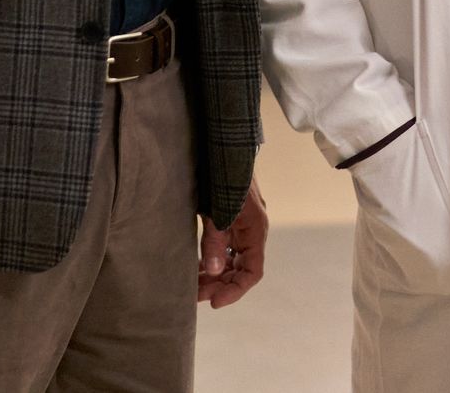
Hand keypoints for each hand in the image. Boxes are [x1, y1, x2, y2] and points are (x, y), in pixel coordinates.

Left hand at [198, 178, 267, 307]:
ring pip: (233, 260)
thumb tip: (213, 272)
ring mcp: (242, 226)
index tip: (214, 302)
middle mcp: (252, 231)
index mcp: (255, 230)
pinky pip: (226, 247)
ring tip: (193, 285)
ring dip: (216, 274)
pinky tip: (198, 266)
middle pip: (241, 269)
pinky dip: (214, 259)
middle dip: (221, 285)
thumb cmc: (224, 177)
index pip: (252, 271)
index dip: (235, 290)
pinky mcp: (232, 220)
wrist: (226, 148)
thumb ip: (215, 241)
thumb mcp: (218, 210)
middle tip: (196, 295)